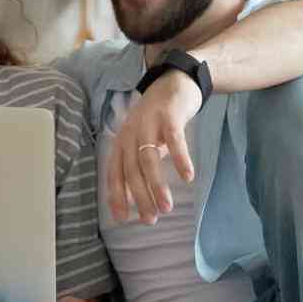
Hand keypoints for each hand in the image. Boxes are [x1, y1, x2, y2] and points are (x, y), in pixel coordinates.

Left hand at [107, 70, 201, 224]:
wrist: (174, 82)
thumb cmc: (157, 119)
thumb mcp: (143, 142)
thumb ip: (139, 166)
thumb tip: (135, 197)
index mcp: (122, 142)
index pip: (114, 173)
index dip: (117, 196)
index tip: (122, 219)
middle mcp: (130, 134)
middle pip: (131, 170)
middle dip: (139, 197)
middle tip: (150, 219)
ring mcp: (148, 124)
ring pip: (148, 159)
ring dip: (156, 185)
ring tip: (166, 207)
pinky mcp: (168, 116)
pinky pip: (173, 140)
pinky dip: (180, 159)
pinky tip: (188, 177)